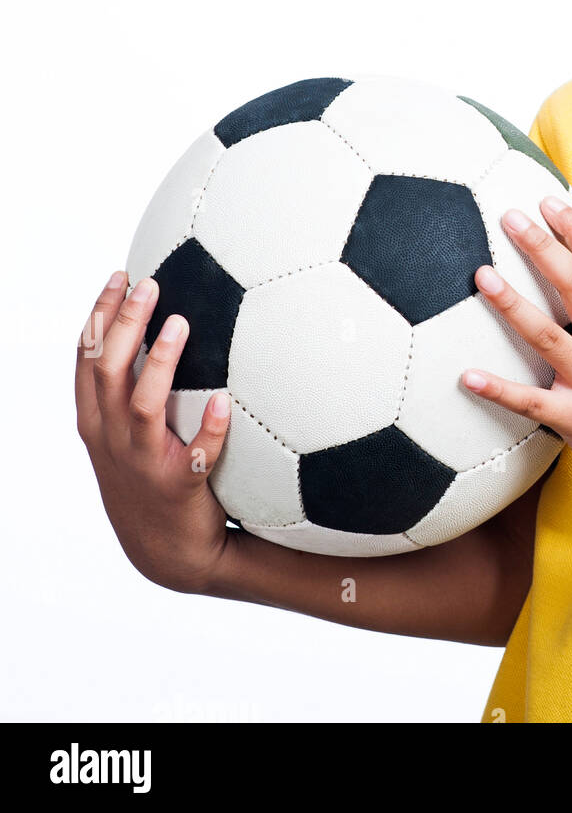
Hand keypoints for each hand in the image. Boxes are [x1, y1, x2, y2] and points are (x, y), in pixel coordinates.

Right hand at [75, 271, 235, 593]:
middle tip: (150, 284)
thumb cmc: (153, 478)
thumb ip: (141, 387)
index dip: (99, 316)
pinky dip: (209, 429)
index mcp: (97, 422)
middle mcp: (113, 440)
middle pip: (107, 371)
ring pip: (143, 406)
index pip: (87, 360)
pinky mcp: (178, 487)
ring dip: (161, 363)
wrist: (167, 553)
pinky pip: (196, 455)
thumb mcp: (131, 435)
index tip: (120, 276)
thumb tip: (173, 323)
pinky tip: (225, 402)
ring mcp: (143, 464)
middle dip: (123, 323)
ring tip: (181, 324)